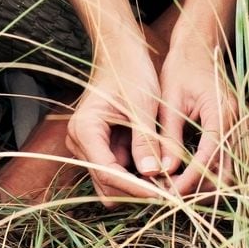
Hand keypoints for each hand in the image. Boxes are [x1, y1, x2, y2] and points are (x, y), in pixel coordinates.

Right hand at [64, 41, 179, 207]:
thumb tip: (152, 174)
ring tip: (167, 182)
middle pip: (106, 182)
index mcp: (84, 128)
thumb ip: (145, 140)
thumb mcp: (142, 106)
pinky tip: (158, 169)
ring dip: (137, 184)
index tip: (162, 194)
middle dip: (136, 189)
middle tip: (169, 191)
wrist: (122, 53)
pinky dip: (136, 173)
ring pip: (111, 181)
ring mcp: (88, 145)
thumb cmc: (131, 72)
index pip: (107, 171)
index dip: (135, 187)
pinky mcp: (100, 146)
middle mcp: (79, 141)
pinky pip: (117, 169)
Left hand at [155, 23, 239, 199]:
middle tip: (168, 194)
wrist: (198, 48)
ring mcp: (238, 129)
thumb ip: (169, 136)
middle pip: (225, 173)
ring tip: (172, 187)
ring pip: (227, 173)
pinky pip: (224, 163)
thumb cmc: (180, 69)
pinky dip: (206, 175)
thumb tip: (163, 172)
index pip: (210, 157)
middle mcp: (236, 123)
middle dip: (198, 189)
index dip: (190, 179)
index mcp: (221, 111)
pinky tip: (183, 176)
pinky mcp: (232, 132)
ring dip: (202, 186)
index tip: (169, 191)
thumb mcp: (169, 101)